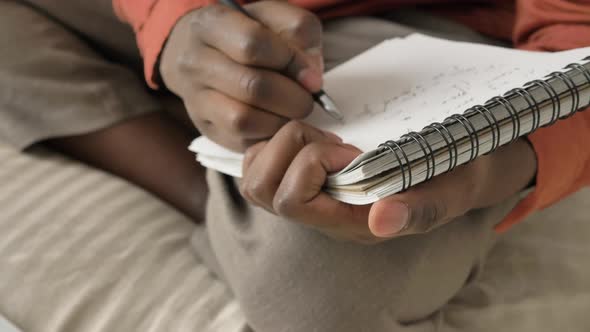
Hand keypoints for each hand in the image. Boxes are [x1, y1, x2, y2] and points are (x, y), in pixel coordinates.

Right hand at [160, 1, 322, 151]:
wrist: (205, 54)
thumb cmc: (247, 35)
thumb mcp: (275, 18)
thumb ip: (298, 32)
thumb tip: (310, 78)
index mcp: (210, 24)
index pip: (253, 43)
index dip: (291, 61)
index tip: (311, 77)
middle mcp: (195, 62)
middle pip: (252, 86)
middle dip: (292, 98)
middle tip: (307, 100)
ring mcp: (196, 99)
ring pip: (243, 119)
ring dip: (280, 120)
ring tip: (291, 112)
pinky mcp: (206, 128)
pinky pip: (241, 140)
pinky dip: (267, 135)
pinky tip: (277, 122)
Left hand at [240, 121, 536, 243]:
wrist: (452, 172)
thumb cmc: (449, 178)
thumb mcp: (446, 194)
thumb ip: (418, 210)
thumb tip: (380, 220)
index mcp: (347, 223)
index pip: (291, 202)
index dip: (312, 165)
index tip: (351, 151)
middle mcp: (319, 216)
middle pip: (260, 188)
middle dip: (291, 149)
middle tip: (332, 141)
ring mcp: (308, 199)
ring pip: (254, 177)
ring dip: (283, 144)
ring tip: (325, 140)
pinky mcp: (302, 180)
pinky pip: (261, 162)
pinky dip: (278, 142)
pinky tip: (316, 139)